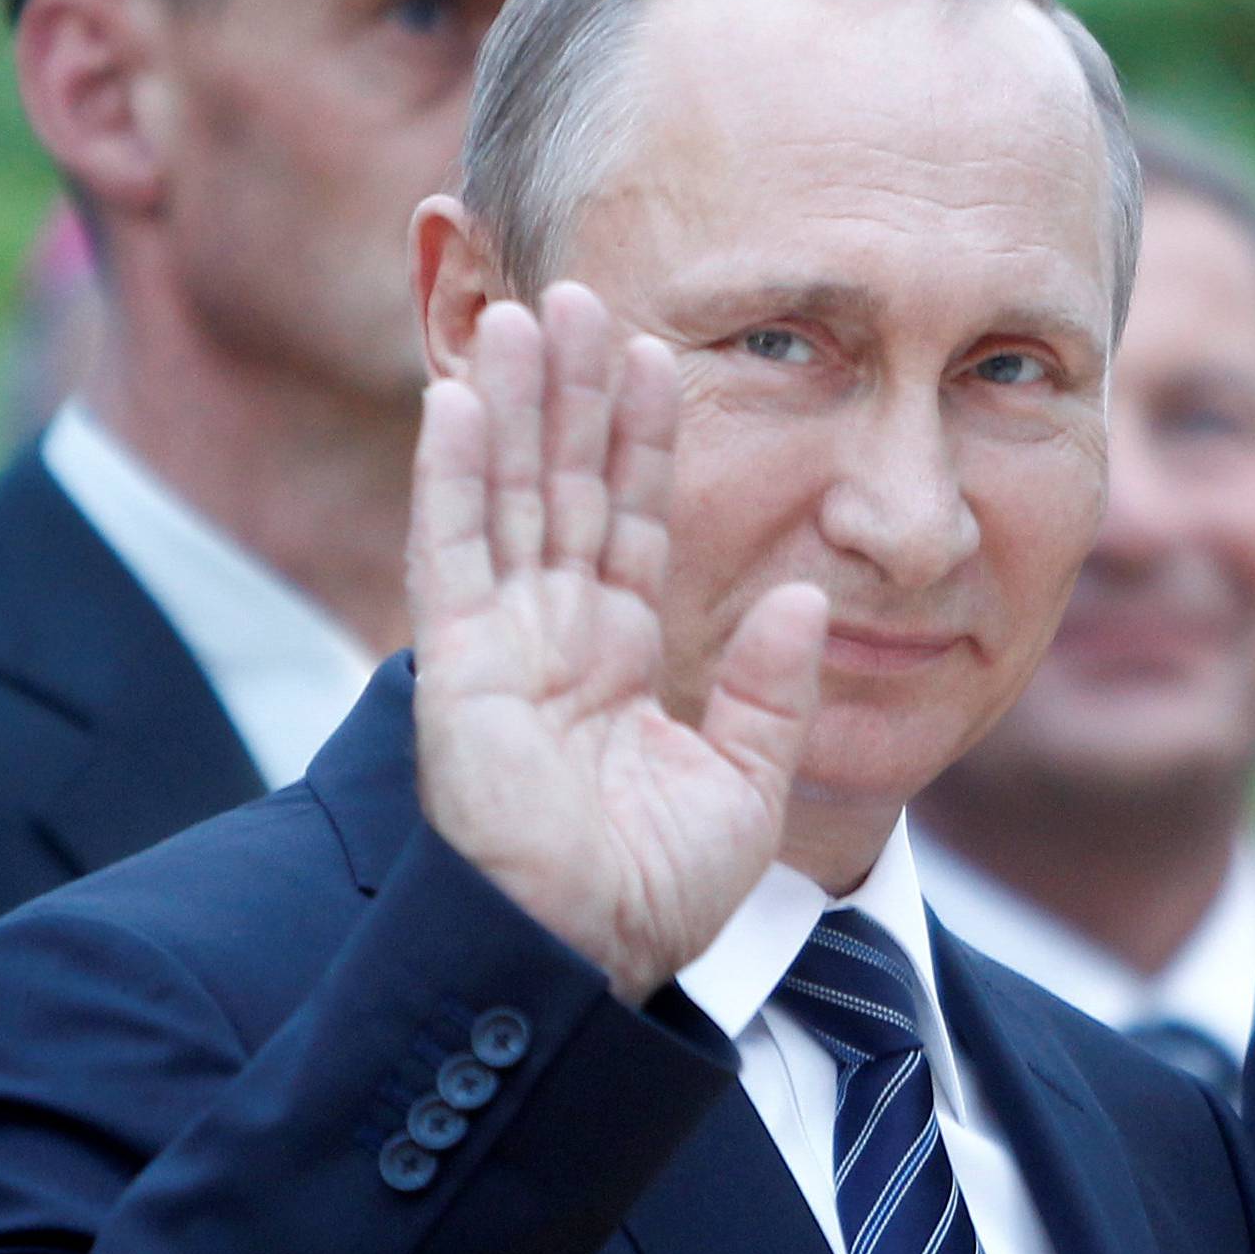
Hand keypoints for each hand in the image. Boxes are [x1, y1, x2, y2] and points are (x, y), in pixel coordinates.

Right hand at [407, 283, 827, 1003]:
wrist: (585, 961)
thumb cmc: (655, 894)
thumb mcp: (743, 784)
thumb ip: (770, 688)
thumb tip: (802, 593)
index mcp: (623, 656)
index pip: (636, 520)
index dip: (643, 438)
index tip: (654, 353)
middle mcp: (557, 634)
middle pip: (568, 486)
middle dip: (574, 392)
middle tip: (579, 292)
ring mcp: (502, 643)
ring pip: (509, 495)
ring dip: (515, 404)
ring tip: (525, 311)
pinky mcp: (455, 664)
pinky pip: (451, 551)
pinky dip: (452, 474)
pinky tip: (460, 398)